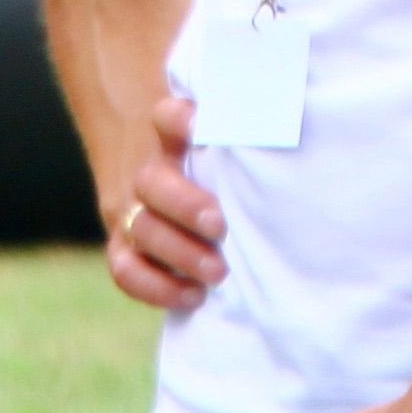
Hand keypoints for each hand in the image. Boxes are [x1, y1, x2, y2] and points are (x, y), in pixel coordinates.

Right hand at [105, 91, 226, 314]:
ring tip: (219, 272)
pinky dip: (156, 288)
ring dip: (180, 252)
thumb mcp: (225, 146)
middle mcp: (150, 172)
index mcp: (172, 139)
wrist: (164, 181)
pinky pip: (125, 270)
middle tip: (219, 226)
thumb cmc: (216, 165)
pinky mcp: (124, 248)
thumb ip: (247, 138)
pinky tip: (194, 295)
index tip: (200, 126)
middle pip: (152, 183)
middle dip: (185, 207)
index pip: (166, 117)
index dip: (179, 120)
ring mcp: (132, 212)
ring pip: (141, 228)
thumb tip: (287, 131)